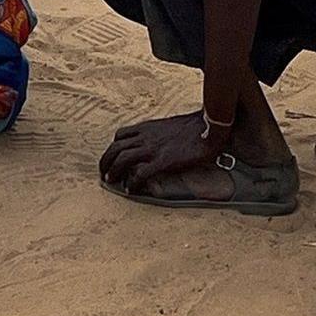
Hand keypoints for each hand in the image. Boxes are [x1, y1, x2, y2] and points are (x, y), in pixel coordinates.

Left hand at [101, 106, 234, 192]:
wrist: (211, 127)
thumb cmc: (195, 128)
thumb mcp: (170, 126)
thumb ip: (159, 133)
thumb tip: (158, 143)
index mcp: (148, 127)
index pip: (120, 135)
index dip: (113, 148)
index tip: (112, 158)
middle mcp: (146, 136)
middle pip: (115, 147)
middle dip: (105, 161)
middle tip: (104, 173)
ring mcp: (153, 148)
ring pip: (122, 159)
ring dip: (113, 171)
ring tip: (111, 181)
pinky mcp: (163, 161)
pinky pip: (140, 173)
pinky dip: (132, 182)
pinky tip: (131, 190)